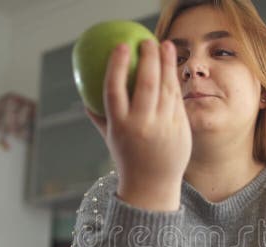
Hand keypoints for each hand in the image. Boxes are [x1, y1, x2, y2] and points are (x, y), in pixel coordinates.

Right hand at [87, 39, 191, 210]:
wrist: (152, 187)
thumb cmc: (128, 159)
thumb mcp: (110, 139)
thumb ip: (100, 118)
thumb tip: (85, 98)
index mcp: (119, 125)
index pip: (114, 89)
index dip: (116, 65)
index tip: (120, 46)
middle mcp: (141, 125)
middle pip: (145, 83)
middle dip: (148, 57)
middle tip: (147, 41)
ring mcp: (163, 127)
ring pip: (166, 88)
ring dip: (167, 64)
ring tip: (165, 46)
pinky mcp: (180, 129)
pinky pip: (177, 100)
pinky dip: (175, 82)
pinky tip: (174, 68)